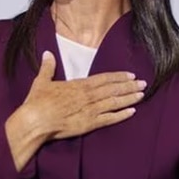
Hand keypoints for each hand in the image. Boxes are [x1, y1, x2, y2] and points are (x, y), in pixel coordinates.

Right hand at [5, 51, 145, 169]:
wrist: (35, 121)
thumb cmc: (37, 102)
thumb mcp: (41, 81)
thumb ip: (48, 67)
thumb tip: (47, 54)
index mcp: (79, 85)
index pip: (104, 78)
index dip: (118, 77)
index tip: (130, 75)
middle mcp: (88, 96)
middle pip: (113, 89)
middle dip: (129, 86)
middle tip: (144, 84)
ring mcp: (90, 110)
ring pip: (115, 102)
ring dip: (129, 98)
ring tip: (142, 95)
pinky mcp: (89, 124)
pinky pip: (109, 119)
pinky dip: (121, 115)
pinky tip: (132, 112)